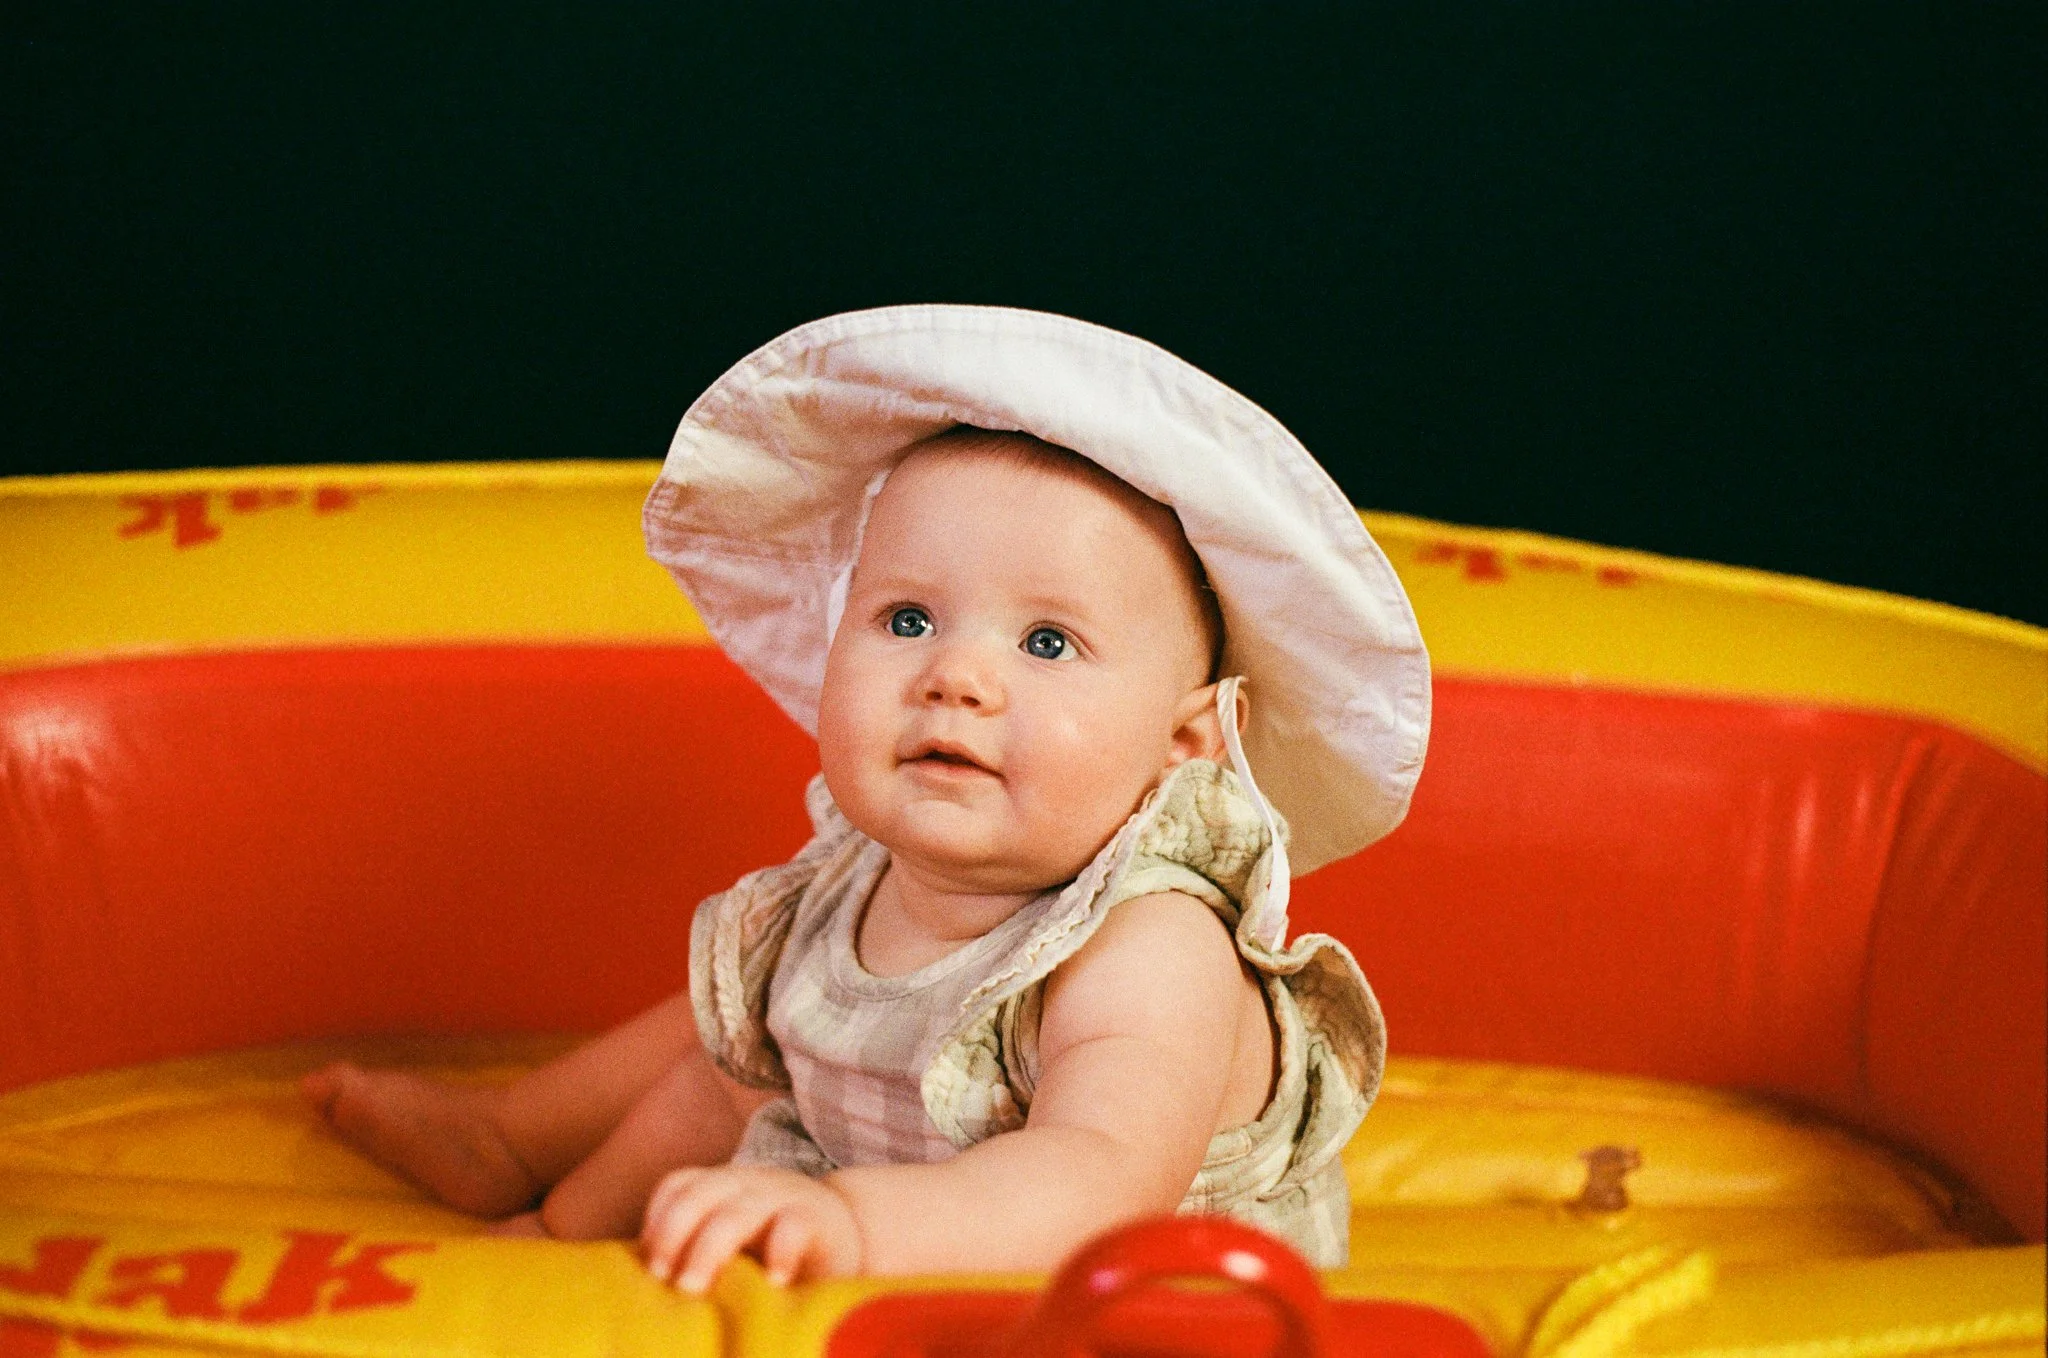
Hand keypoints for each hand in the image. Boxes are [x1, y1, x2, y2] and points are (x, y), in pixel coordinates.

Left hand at [641, 1165, 861, 1291]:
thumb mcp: (735, 1237)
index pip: (679, 1184)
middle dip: (673, 1236)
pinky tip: (771, 1284)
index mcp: (724, 1186)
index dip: (658, 1221)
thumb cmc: (776, 1246)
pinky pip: (794, 1226)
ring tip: (693, 1290)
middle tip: (664, 1283)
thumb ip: (698, 1247)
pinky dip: (778, 1252)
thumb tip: (640, 1290)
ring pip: (736, 1212)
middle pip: (698, 1195)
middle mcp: (749, 1184)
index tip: (649, 1267)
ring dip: (708, 1250)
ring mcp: (783, 1198)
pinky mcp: (819, 1220)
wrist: (850, 1231)